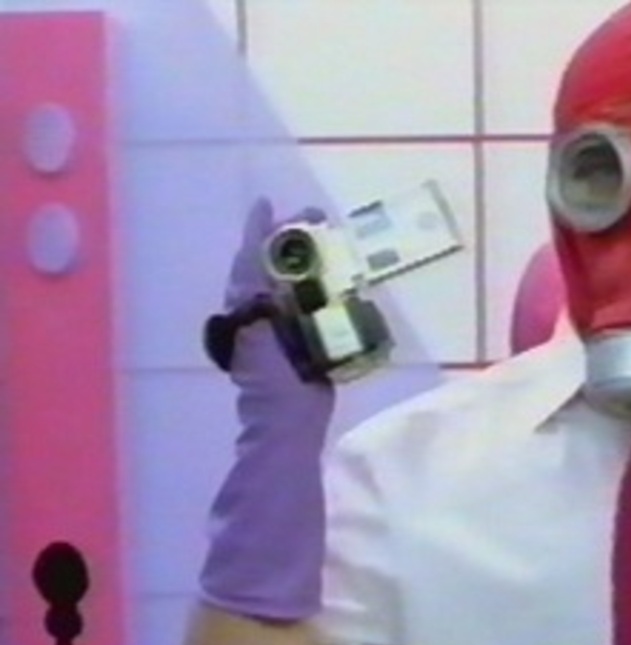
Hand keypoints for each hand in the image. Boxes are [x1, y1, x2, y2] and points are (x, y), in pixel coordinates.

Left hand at [199, 197, 335, 620]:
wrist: (271, 556)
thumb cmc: (272, 506)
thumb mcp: (272, 438)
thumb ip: (270, 387)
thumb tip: (260, 324)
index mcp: (262, 376)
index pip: (256, 305)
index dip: (261, 258)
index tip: (272, 213)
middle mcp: (268, 376)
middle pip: (271, 304)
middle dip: (288, 259)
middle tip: (314, 220)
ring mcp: (285, 393)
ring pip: (291, 326)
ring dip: (307, 286)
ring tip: (332, 251)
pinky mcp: (301, 410)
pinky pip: (310, 353)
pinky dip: (323, 324)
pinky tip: (343, 314)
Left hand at [223, 197, 334, 413]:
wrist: (289, 422)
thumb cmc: (269, 381)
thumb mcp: (257, 337)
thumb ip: (255, 305)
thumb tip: (256, 269)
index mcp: (247, 307)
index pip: (250, 259)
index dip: (258, 231)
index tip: (267, 204)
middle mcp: (266, 311)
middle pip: (278, 265)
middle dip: (295, 239)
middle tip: (318, 217)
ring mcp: (290, 326)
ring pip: (302, 282)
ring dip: (318, 260)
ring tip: (336, 239)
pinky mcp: (314, 341)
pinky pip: (325, 306)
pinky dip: (336, 289)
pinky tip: (351, 277)